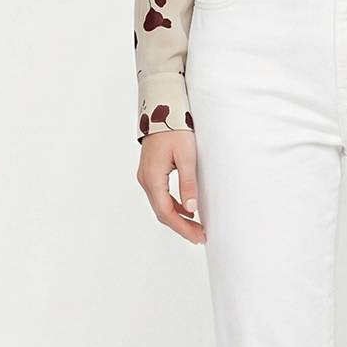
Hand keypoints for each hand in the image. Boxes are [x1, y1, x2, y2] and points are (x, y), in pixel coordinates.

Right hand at [137, 128, 206, 243]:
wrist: (162, 109)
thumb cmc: (175, 129)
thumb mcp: (187, 156)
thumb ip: (188, 184)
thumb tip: (192, 210)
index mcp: (153, 178)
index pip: (166, 212)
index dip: (183, 227)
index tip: (198, 236)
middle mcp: (146, 180)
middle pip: (162, 212)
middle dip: (181, 226)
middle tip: (200, 236)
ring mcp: (146, 177)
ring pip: (160, 205)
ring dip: (177, 218)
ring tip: (196, 227)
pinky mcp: (150, 173)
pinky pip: (160, 196)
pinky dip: (173, 206)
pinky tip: (187, 209)